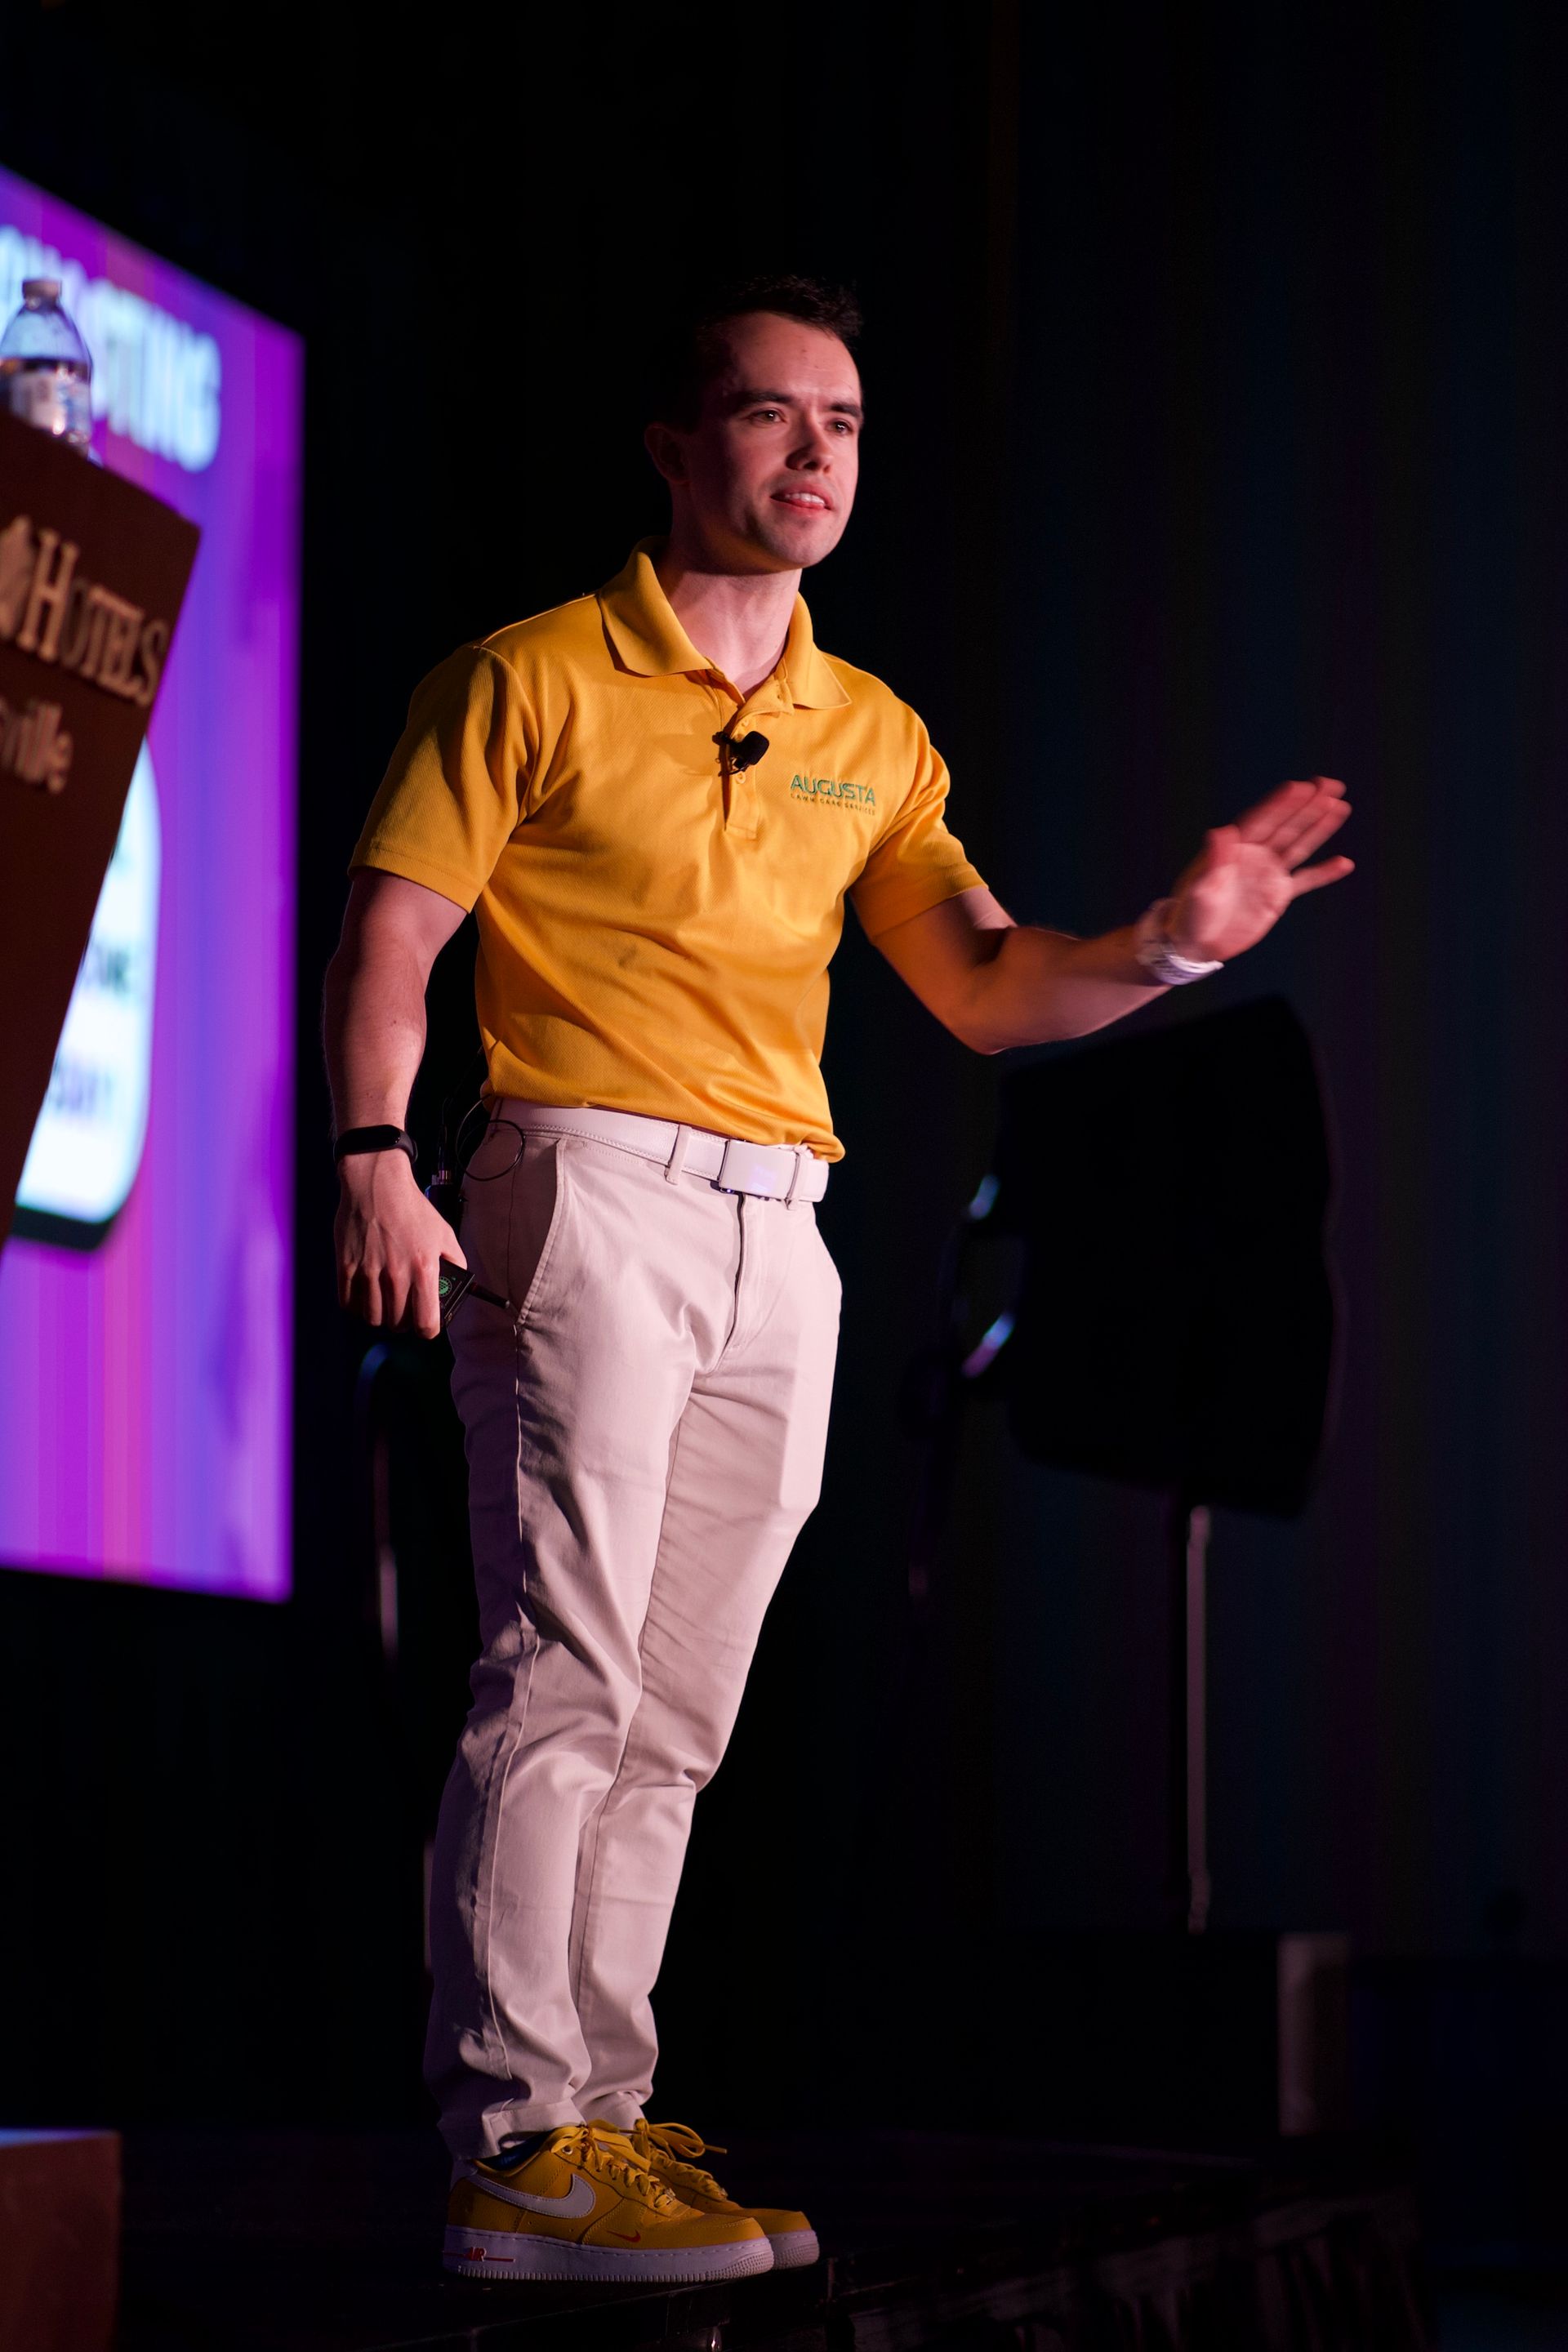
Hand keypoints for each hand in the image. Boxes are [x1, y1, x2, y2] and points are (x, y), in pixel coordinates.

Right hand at [334, 1150, 464, 1339]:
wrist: (377, 1184)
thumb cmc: (413, 1209)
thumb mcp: (445, 1234)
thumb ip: (455, 1262)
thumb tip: (459, 1288)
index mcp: (424, 1269)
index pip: (426, 1324)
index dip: (428, 1330)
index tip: (426, 1325)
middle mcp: (396, 1275)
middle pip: (397, 1324)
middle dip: (403, 1322)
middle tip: (404, 1311)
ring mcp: (368, 1272)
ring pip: (372, 1318)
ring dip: (380, 1316)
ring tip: (385, 1304)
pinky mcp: (345, 1266)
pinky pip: (348, 1304)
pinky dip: (357, 1307)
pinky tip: (365, 1296)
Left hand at [1165, 777, 1353, 962]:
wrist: (1195, 943)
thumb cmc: (1190, 913)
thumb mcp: (1199, 888)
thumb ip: (1214, 860)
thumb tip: (1221, 830)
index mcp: (1234, 848)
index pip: (1262, 820)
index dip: (1281, 804)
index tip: (1301, 786)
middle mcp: (1255, 855)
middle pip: (1287, 825)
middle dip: (1308, 805)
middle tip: (1330, 784)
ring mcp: (1268, 873)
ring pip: (1300, 845)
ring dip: (1320, 827)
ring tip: (1340, 806)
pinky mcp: (1277, 895)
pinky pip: (1306, 880)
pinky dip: (1324, 872)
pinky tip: (1345, 863)